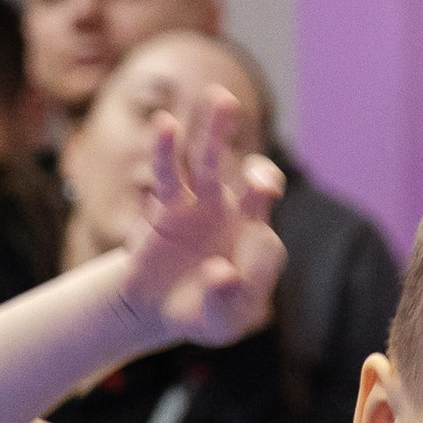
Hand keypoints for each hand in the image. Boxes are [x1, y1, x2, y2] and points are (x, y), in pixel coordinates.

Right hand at [117, 90, 285, 347]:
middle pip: (253, 182)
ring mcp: (201, 203)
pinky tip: (164, 124)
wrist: (158, 309)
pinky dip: (165, 151)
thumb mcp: (220, 324)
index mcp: (258, 242)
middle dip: (259, 175)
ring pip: (210, 162)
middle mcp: (235, 213)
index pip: (264, 243)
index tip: (226, 279)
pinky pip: (168, 174)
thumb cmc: (202, 314)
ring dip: (216, 131)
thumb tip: (219, 271)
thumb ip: (227, 301)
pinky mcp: (167, 205)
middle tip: (257, 175)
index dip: (250, 263)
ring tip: (220, 97)